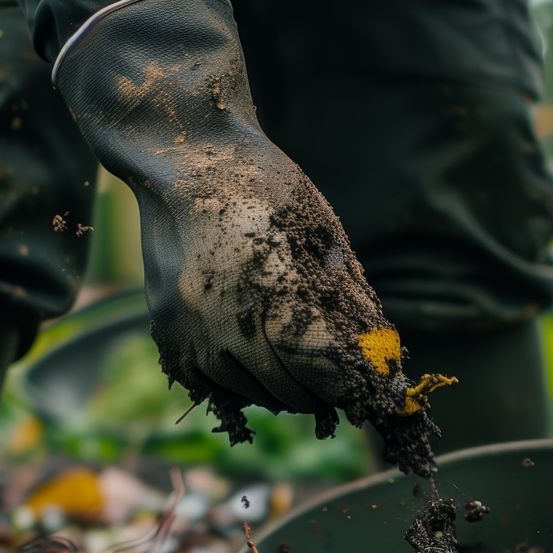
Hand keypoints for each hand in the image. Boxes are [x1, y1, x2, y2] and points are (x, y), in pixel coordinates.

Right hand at [55, 0, 439, 470]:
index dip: (352, 385)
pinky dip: (235, 377)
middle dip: (317, 387)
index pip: (329, 379)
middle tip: (324, 367)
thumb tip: (385, 368)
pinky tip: (246, 348)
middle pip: (291, 395)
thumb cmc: (269, 191)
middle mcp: (233, 329)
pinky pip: (209, 384)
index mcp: (283, 302)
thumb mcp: (325, 240)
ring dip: (275, 384)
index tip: (361, 383)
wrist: (188, 157)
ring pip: (250, 394)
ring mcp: (194, 335)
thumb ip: (353, 307)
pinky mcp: (166, 333)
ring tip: (284, 350)